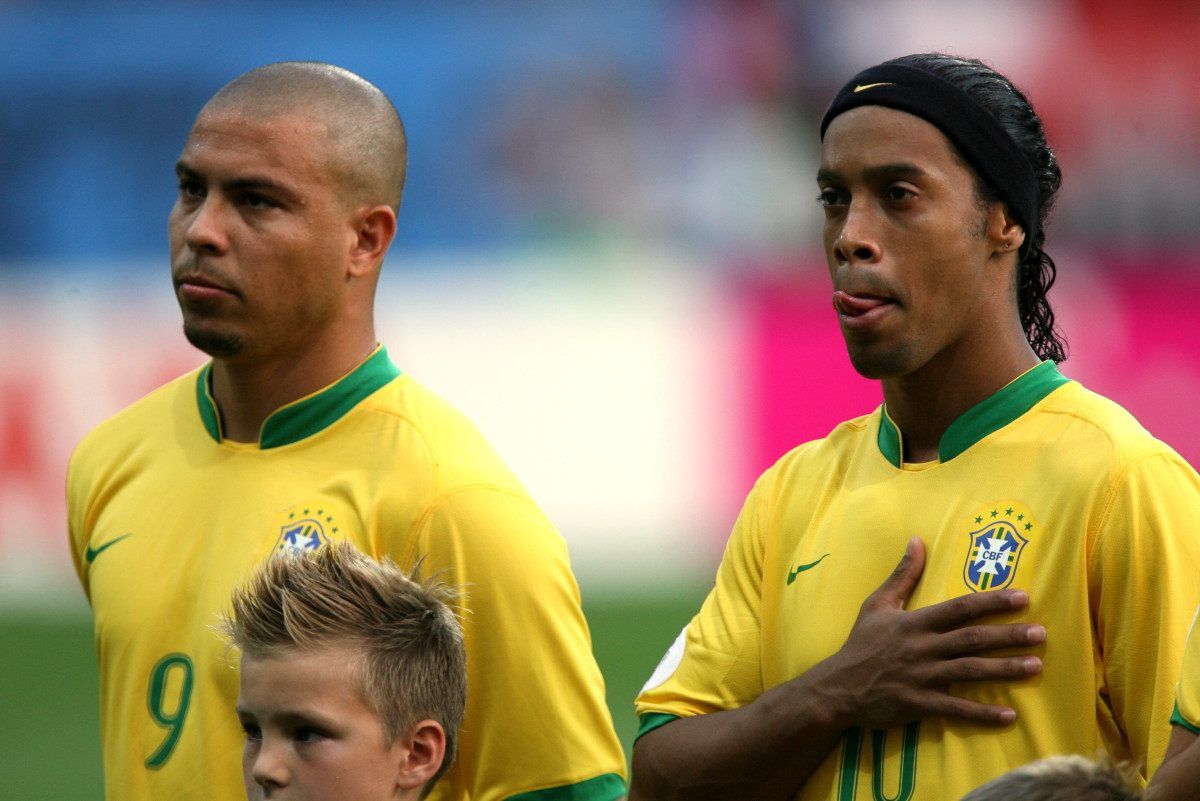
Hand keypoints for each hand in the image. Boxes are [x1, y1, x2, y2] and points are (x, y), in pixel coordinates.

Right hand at [816, 537, 1043, 729]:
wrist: (836, 687)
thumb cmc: (860, 644)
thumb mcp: (877, 604)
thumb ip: (902, 575)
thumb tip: (917, 540)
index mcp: (914, 622)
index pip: (959, 608)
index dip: (992, 601)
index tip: (1022, 596)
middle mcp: (921, 648)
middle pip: (971, 639)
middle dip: (1008, 636)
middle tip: (1041, 634)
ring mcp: (921, 677)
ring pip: (969, 671)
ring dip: (1004, 669)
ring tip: (1035, 667)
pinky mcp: (918, 704)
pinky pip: (955, 709)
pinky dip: (982, 713)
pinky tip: (1009, 715)